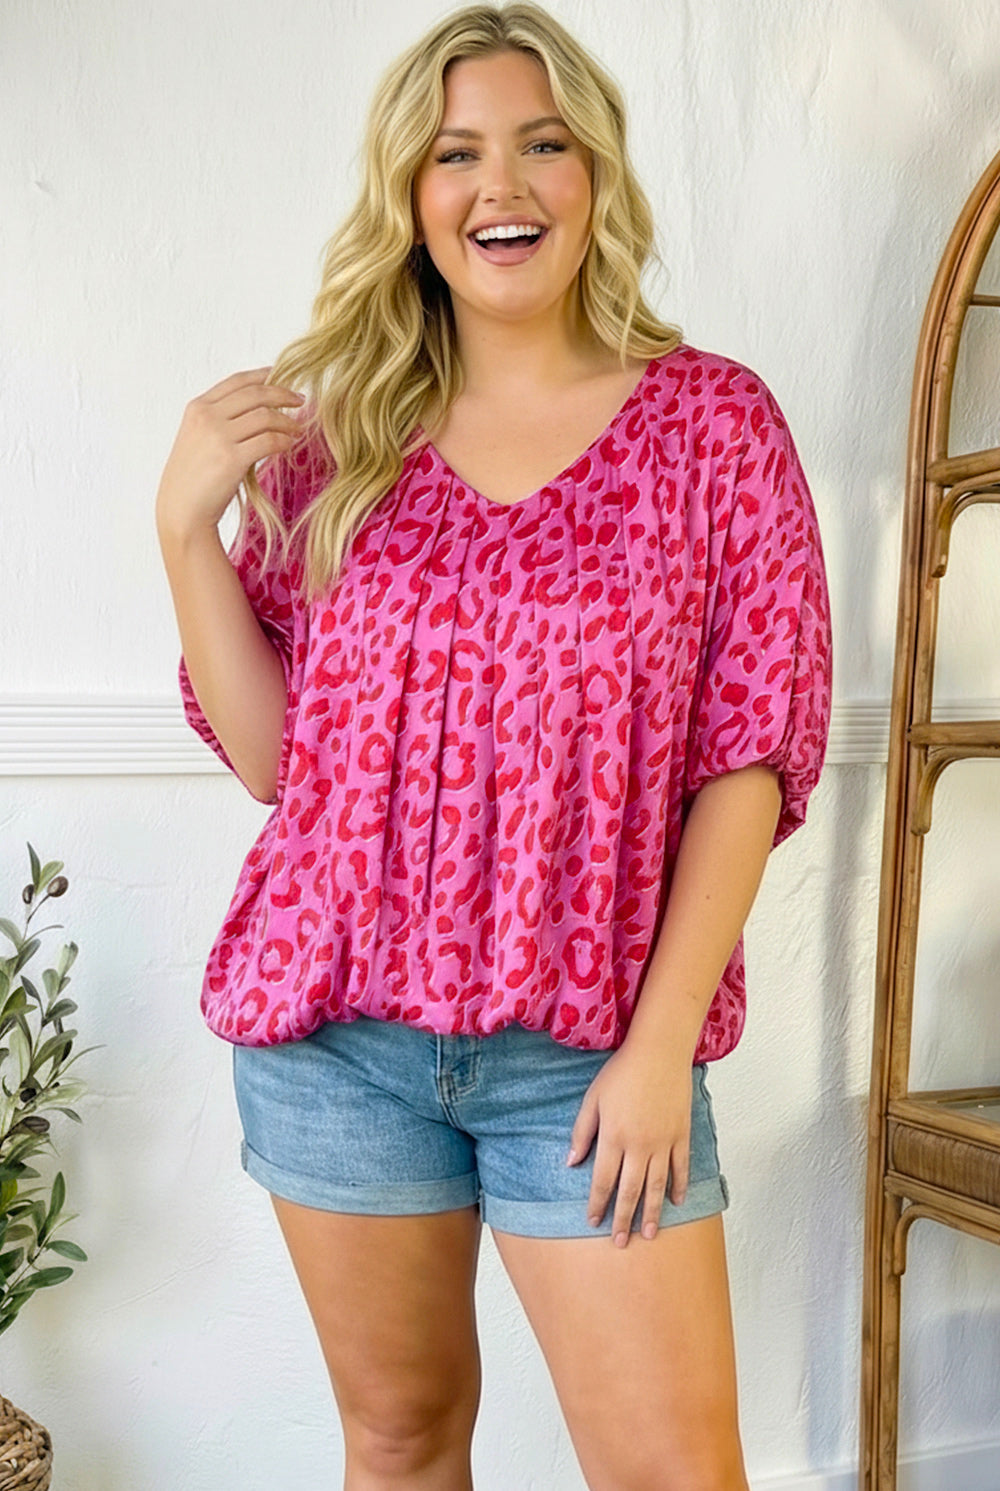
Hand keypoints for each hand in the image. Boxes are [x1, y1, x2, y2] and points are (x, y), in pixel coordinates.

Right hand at [155, 368, 303, 543]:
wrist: (182, 510)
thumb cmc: (192, 479)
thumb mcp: (197, 438)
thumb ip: (220, 419)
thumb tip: (258, 409)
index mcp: (198, 408)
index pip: (237, 381)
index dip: (263, 375)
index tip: (281, 374)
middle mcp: (206, 417)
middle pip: (255, 394)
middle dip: (282, 394)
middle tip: (300, 400)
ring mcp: (218, 437)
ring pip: (265, 416)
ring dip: (287, 421)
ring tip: (298, 428)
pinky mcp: (232, 459)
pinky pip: (269, 441)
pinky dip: (285, 440)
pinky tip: (290, 444)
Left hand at [567, 1041, 692, 1247]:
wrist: (658, 1052)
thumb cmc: (621, 1072)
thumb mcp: (592, 1099)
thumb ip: (581, 1132)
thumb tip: (571, 1163)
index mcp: (613, 1137)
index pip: (602, 1180)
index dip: (597, 1204)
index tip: (593, 1222)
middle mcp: (638, 1145)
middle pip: (630, 1191)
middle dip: (624, 1219)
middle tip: (620, 1242)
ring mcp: (663, 1142)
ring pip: (657, 1186)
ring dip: (652, 1212)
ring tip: (649, 1234)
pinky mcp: (681, 1135)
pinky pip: (681, 1167)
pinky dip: (680, 1186)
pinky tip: (677, 1202)